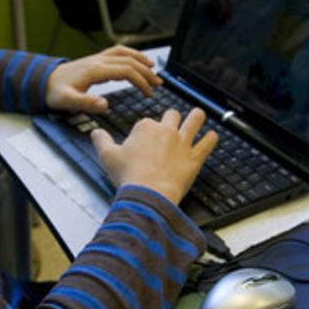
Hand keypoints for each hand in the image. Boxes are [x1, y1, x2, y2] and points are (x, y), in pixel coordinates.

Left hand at [45, 46, 161, 113]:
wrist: (42, 81)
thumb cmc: (54, 92)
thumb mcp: (67, 101)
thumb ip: (86, 103)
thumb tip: (105, 105)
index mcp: (96, 71)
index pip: (126, 71)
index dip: (141, 81)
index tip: (149, 93)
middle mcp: (98, 61)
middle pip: (129, 61)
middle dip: (146, 72)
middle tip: (158, 85)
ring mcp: (97, 58)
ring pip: (125, 54)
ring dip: (141, 60)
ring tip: (154, 70)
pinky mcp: (95, 60)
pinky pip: (117, 52)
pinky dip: (131, 55)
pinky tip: (137, 61)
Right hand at [91, 108, 218, 204]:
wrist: (148, 194)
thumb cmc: (128, 176)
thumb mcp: (107, 156)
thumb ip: (101, 140)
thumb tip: (95, 132)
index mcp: (145, 127)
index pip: (148, 122)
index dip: (146, 131)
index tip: (145, 140)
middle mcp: (166, 130)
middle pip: (172, 116)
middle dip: (172, 118)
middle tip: (172, 123)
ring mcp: (183, 142)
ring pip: (195, 120)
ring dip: (197, 117)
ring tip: (198, 115)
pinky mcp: (195, 157)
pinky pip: (207, 143)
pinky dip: (211, 139)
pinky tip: (213, 136)